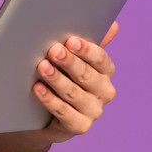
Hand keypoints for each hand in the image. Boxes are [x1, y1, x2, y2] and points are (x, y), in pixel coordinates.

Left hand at [32, 20, 120, 142]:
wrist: (48, 114)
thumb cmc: (63, 78)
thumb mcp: (74, 60)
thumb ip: (88, 44)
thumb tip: (113, 25)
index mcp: (106, 72)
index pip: (101, 60)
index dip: (86, 50)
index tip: (70, 40)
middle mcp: (104, 92)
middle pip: (87, 76)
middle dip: (69, 62)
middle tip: (53, 50)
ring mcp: (94, 111)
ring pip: (74, 93)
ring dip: (57, 79)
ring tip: (42, 67)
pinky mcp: (80, 126)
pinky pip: (64, 112)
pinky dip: (50, 99)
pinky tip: (38, 88)